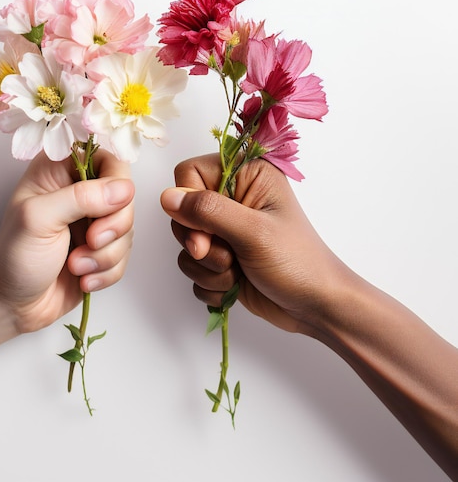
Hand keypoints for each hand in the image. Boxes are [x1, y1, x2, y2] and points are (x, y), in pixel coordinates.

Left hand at [0, 149, 134, 333]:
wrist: (11, 303)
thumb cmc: (13, 256)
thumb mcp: (38, 219)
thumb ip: (80, 198)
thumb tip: (124, 189)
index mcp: (61, 170)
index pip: (109, 159)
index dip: (116, 183)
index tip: (103, 209)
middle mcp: (81, 191)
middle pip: (126, 196)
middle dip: (113, 227)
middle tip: (89, 241)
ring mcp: (94, 221)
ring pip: (127, 230)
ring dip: (106, 255)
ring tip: (76, 266)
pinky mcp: (103, 249)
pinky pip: (126, 255)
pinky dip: (107, 271)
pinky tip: (83, 278)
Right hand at [160, 153, 348, 333]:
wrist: (316, 307)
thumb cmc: (298, 263)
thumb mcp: (254, 232)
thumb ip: (208, 211)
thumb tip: (167, 197)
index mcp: (246, 176)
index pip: (189, 174)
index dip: (190, 204)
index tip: (207, 234)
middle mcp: (232, 197)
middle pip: (182, 211)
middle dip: (200, 243)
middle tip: (227, 258)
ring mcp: (225, 229)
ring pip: (185, 243)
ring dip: (206, 267)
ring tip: (237, 273)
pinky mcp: (220, 257)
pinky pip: (192, 267)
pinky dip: (209, 282)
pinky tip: (234, 286)